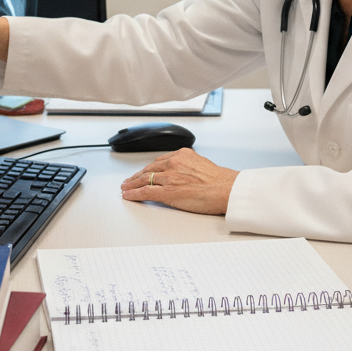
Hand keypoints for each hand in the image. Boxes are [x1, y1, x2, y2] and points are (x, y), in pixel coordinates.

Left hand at [120, 149, 237, 214]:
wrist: (226, 190)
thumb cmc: (220, 182)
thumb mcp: (202, 165)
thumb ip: (189, 167)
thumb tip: (183, 174)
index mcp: (183, 155)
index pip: (160, 161)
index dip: (148, 168)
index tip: (144, 172)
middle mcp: (174, 163)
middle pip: (149, 169)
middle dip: (137, 176)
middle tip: (129, 181)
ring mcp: (169, 177)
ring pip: (144, 179)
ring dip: (132, 184)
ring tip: (125, 188)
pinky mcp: (167, 191)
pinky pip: (145, 192)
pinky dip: (134, 194)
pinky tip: (128, 195)